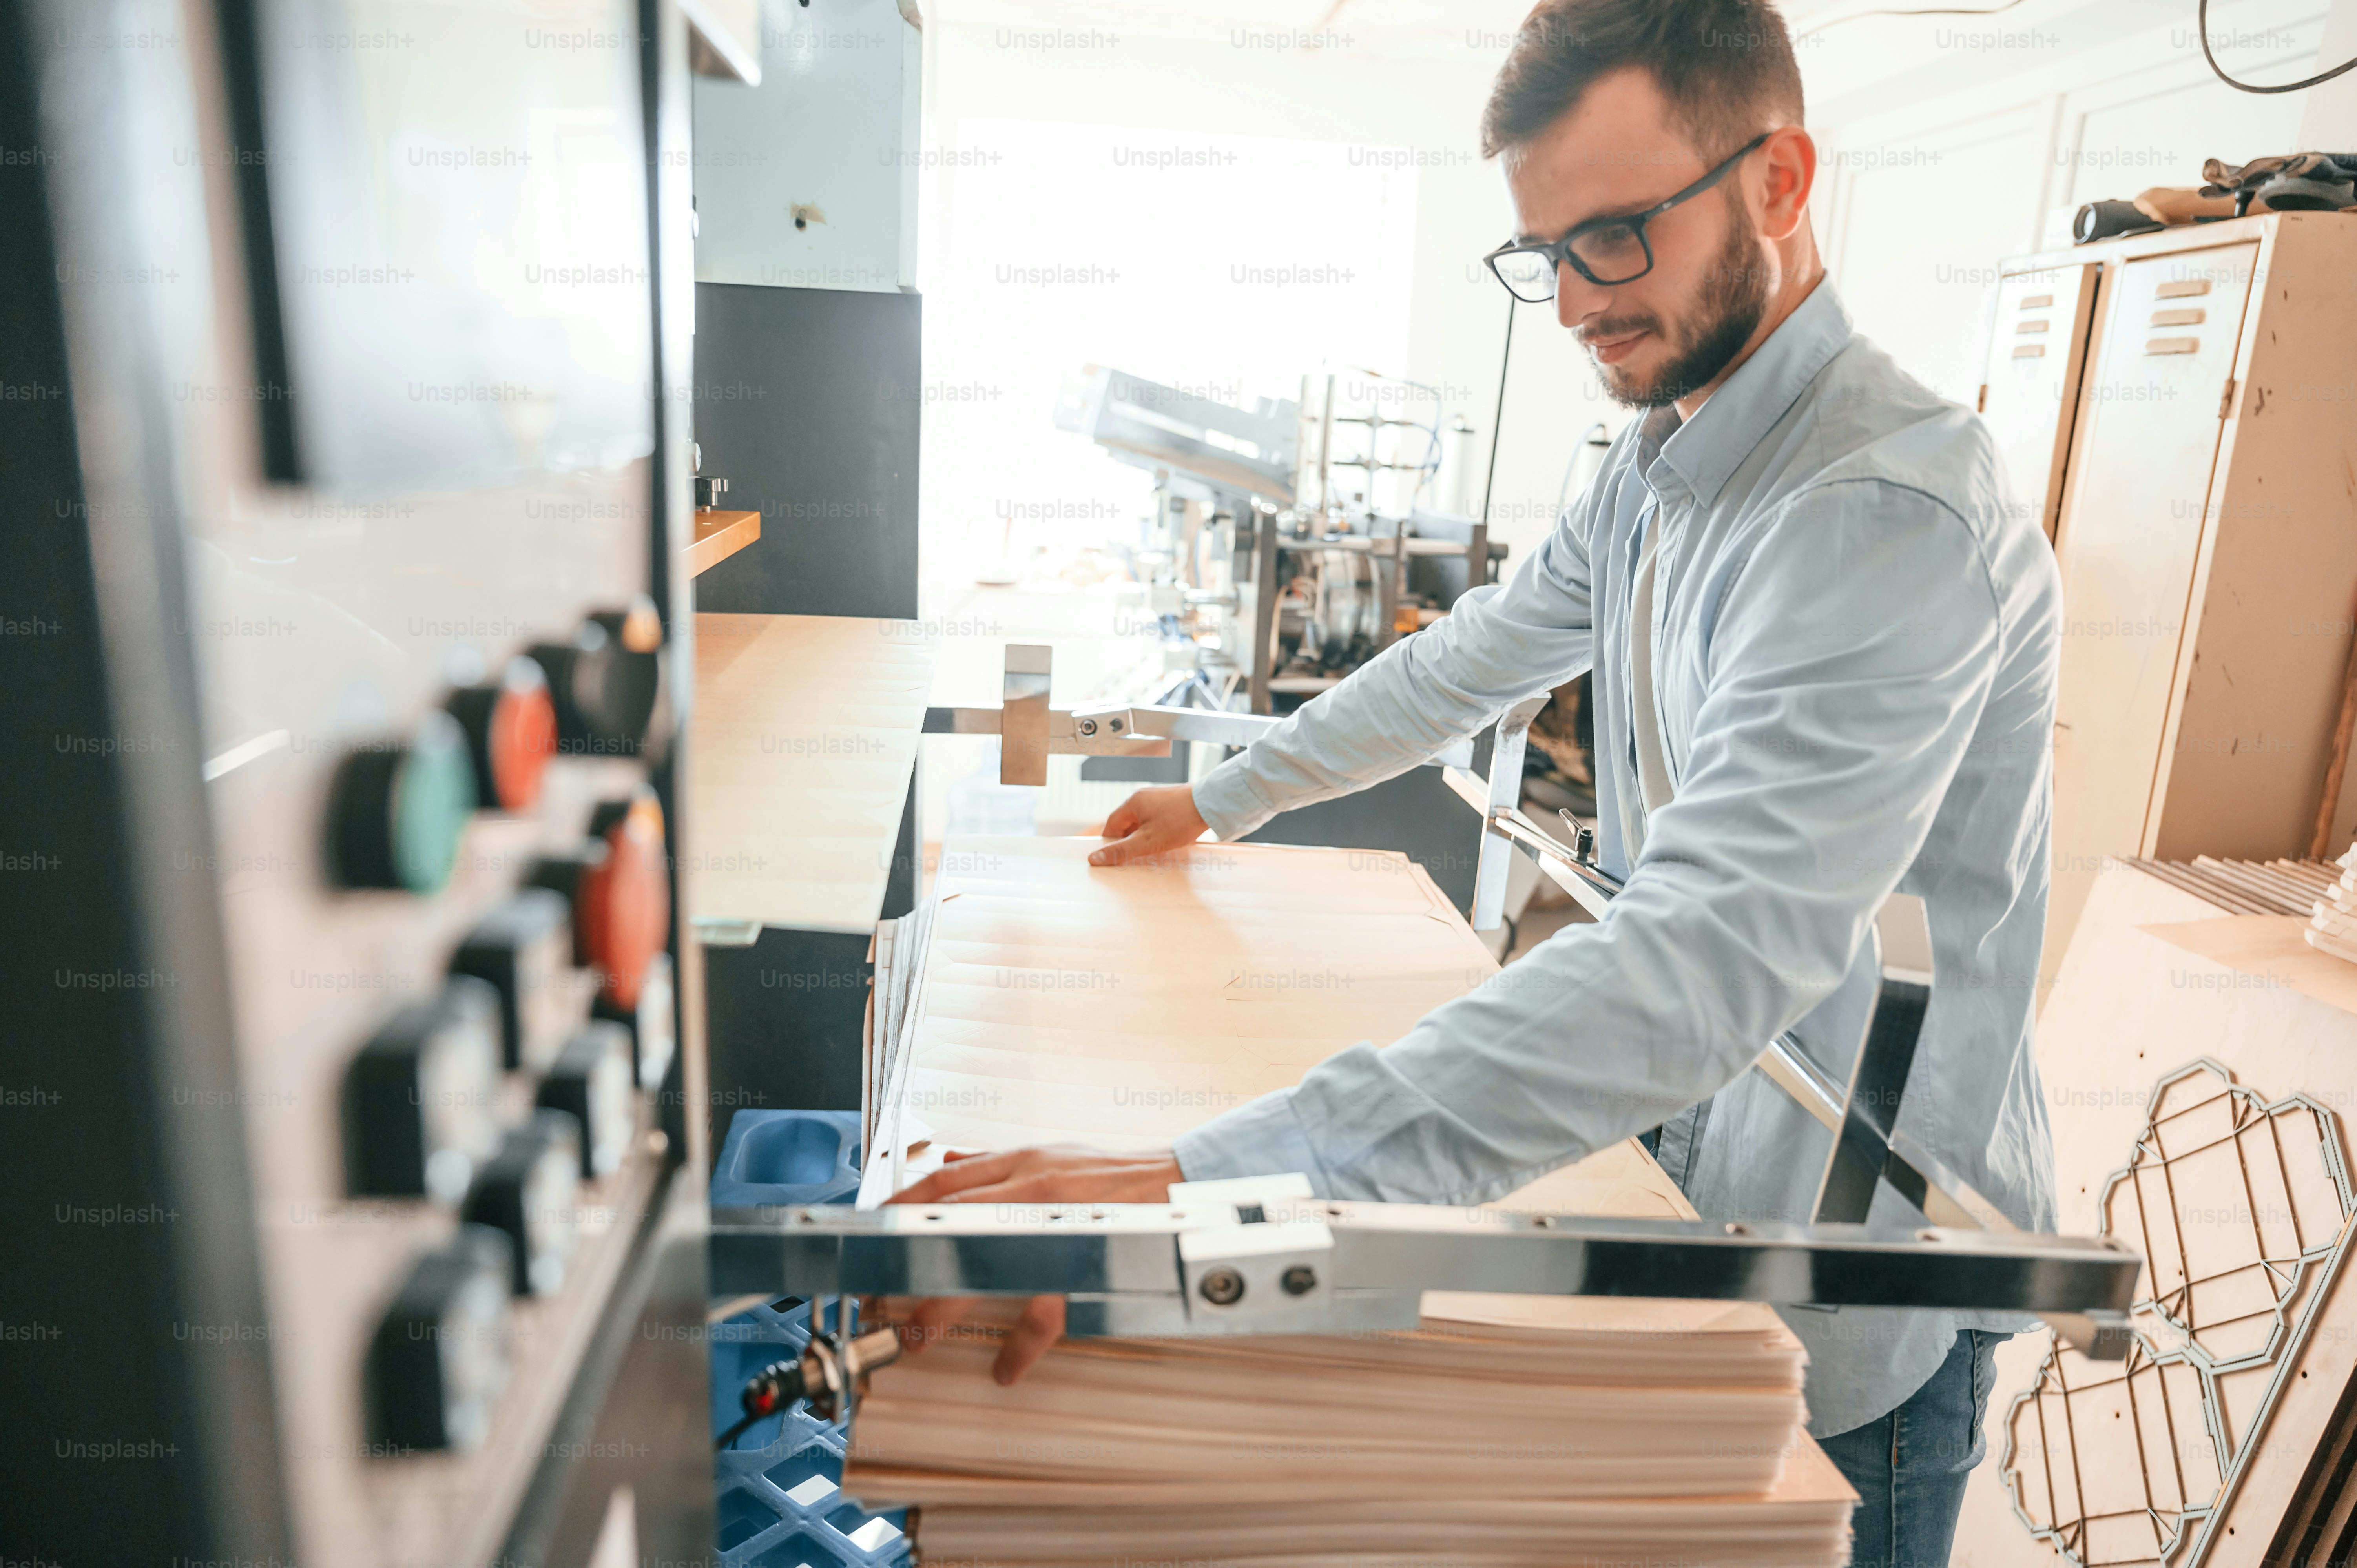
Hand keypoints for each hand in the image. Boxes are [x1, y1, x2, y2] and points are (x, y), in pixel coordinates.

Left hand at [885, 1144, 1184, 1383]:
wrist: (1173, 1183)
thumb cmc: (1109, 1173)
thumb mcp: (1049, 1154)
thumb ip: (995, 1162)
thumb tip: (947, 1159)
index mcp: (1020, 1162)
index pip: (943, 1181)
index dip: (900, 1207)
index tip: (871, 1234)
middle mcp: (1030, 1190)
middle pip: (951, 1223)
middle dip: (908, 1260)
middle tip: (879, 1293)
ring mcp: (1055, 1227)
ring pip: (986, 1268)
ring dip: (945, 1306)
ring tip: (919, 1336)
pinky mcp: (1081, 1265)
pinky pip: (1045, 1312)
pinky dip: (1021, 1346)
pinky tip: (1005, 1369)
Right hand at [1089, 784, 1208, 866]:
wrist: (1211, 804)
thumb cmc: (1179, 821)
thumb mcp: (1147, 842)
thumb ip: (1121, 851)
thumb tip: (1093, 858)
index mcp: (1132, 802)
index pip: (1111, 824)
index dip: (1111, 842)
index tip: (1114, 857)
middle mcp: (1143, 797)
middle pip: (1127, 823)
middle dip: (1130, 841)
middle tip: (1137, 857)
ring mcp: (1158, 798)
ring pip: (1143, 822)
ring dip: (1145, 837)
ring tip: (1155, 851)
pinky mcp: (1172, 802)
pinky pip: (1157, 820)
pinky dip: (1157, 832)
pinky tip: (1168, 841)